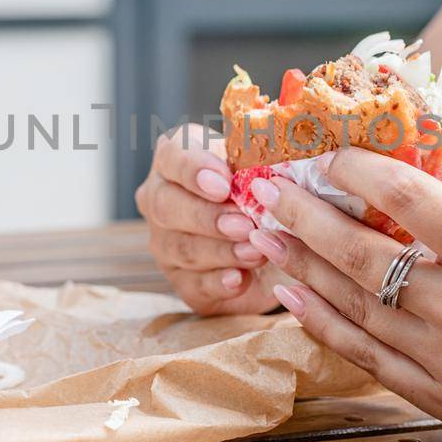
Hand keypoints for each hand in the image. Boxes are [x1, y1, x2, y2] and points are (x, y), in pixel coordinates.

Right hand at [135, 124, 275, 314]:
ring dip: (221, 251)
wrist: (280, 242)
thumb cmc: (266, 192)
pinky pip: (193, 284)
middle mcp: (161, 200)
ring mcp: (167, 243)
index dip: (193, 170)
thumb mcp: (265, 168)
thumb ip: (263, 163)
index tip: (223, 184)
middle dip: (208, 216)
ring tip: (256, 251)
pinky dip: (218, 282)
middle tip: (244, 223)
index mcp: (176, 160)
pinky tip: (239, 279)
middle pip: (167, 207)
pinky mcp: (183, 281)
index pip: (171, 157)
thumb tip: (281, 167)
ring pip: (182, 248)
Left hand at [245, 147, 441, 441]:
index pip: (406, 197)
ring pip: (354, 306)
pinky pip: (365, 356)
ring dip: (301, 266)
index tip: (326, 150)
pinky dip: (323, 323)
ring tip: (266, 234)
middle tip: (269, 189)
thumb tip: (405, 164)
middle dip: (306, 216)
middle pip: (362, 255)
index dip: (356, 168)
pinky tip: (292, 293)